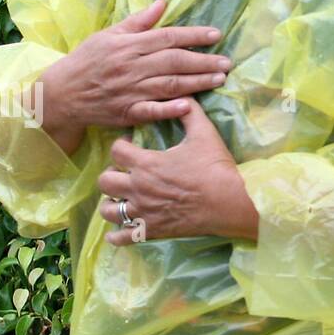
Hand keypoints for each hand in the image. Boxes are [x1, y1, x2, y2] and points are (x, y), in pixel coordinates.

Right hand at [36, 0, 232, 141]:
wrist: (60, 93)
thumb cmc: (87, 60)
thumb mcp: (109, 35)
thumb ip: (139, 21)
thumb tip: (163, 2)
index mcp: (129, 45)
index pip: (168, 37)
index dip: (194, 36)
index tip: (217, 35)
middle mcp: (132, 67)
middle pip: (174, 62)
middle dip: (203, 61)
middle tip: (227, 62)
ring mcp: (130, 91)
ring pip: (168, 85)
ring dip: (197, 82)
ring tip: (219, 79)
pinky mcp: (126, 112)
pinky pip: (151, 111)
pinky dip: (169, 109)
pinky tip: (189, 106)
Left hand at [98, 99, 257, 244]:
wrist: (229, 201)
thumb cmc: (215, 166)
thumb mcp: (204, 133)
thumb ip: (189, 112)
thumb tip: (183, 96)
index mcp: (145, 163)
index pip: (116, 150)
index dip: (121, 144)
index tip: (130, 144)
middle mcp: (137, 188)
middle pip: (104, 181)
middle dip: (111, 174)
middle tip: (125, 172)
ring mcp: (142, 212)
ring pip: (108, 210)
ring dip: (111, 203)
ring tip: (121, 199)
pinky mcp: (150, 230)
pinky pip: (122, 238)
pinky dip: (117, 235)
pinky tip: (120, 231)